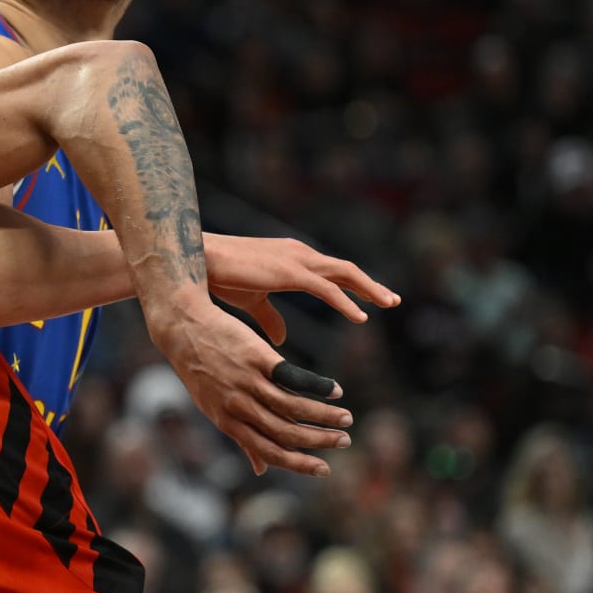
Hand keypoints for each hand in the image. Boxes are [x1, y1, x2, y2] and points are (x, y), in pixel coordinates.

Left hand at [146, 291, 351, 476]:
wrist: (181, 327)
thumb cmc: (199, 370)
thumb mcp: (213, 409)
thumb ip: (241, 439)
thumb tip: (260, 470)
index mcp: (228, 423)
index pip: (270, 452)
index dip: (299, 464)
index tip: (325, 469)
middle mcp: (238, 406)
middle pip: (286, 432)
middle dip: (319, 441)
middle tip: (345, 441)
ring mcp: (247, 381)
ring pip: (293, 407)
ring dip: (324, 416)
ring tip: (345, 418)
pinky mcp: (256, 356)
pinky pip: (292, 377)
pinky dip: (317, 385)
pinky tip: (334, 390)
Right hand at [204, 235, 399, 344]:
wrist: (199, 263)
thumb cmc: (222, 277)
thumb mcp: (252, 301)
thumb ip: (271, 318)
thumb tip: (283, 338)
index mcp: (292, 259)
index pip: (331, 273)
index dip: (353, 286)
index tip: (374, 299)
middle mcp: (299, 254)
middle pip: (344, 271)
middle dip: (370, 286)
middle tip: (393, 301)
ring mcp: (296, 260)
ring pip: (343, 274)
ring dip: (368, 288)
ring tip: (388, 304)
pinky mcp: (288, 272)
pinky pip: (326, 288)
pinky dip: (345, 302)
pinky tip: (360, 317)